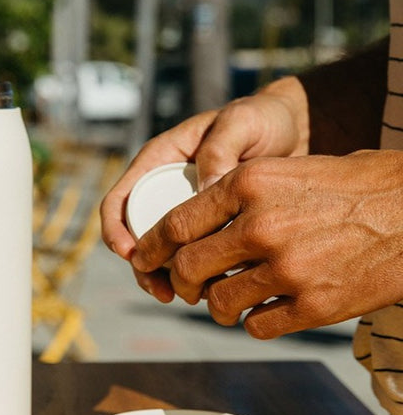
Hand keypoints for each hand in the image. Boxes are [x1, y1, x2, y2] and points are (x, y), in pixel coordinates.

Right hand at [100, 76, 309, 300]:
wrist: (298, 129)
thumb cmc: (263, 118)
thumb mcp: (241, 123)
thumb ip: (219, 150)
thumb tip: (203, 193)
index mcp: (159, 161)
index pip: (120, 200)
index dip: (116, 231)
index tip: (133, 255)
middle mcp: (165, 188)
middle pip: (137, 236)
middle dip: (144, 268)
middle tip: (165, 291)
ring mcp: (186, 209)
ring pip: (164, 252)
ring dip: (169, 278)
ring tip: (194, 296)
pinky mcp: (210, 226)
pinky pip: (195, 255)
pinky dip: (200, 274)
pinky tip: (219, 287)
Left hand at [132, 150, 402, 338]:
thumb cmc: (353, 186)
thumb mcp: (288, 171)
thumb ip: (238, 197)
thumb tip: (190, 229)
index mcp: (249, 183)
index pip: (175, 223)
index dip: (150, 248)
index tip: (141, 260)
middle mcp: (261, 225)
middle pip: (188, 268)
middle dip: (180, 283)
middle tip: (186, 288)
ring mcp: (288, 268)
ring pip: (219, 302)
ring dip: (217, 306)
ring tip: (230, 300)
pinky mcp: (315, 305)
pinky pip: (258, 326)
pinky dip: (255, 322)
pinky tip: (268, 310)